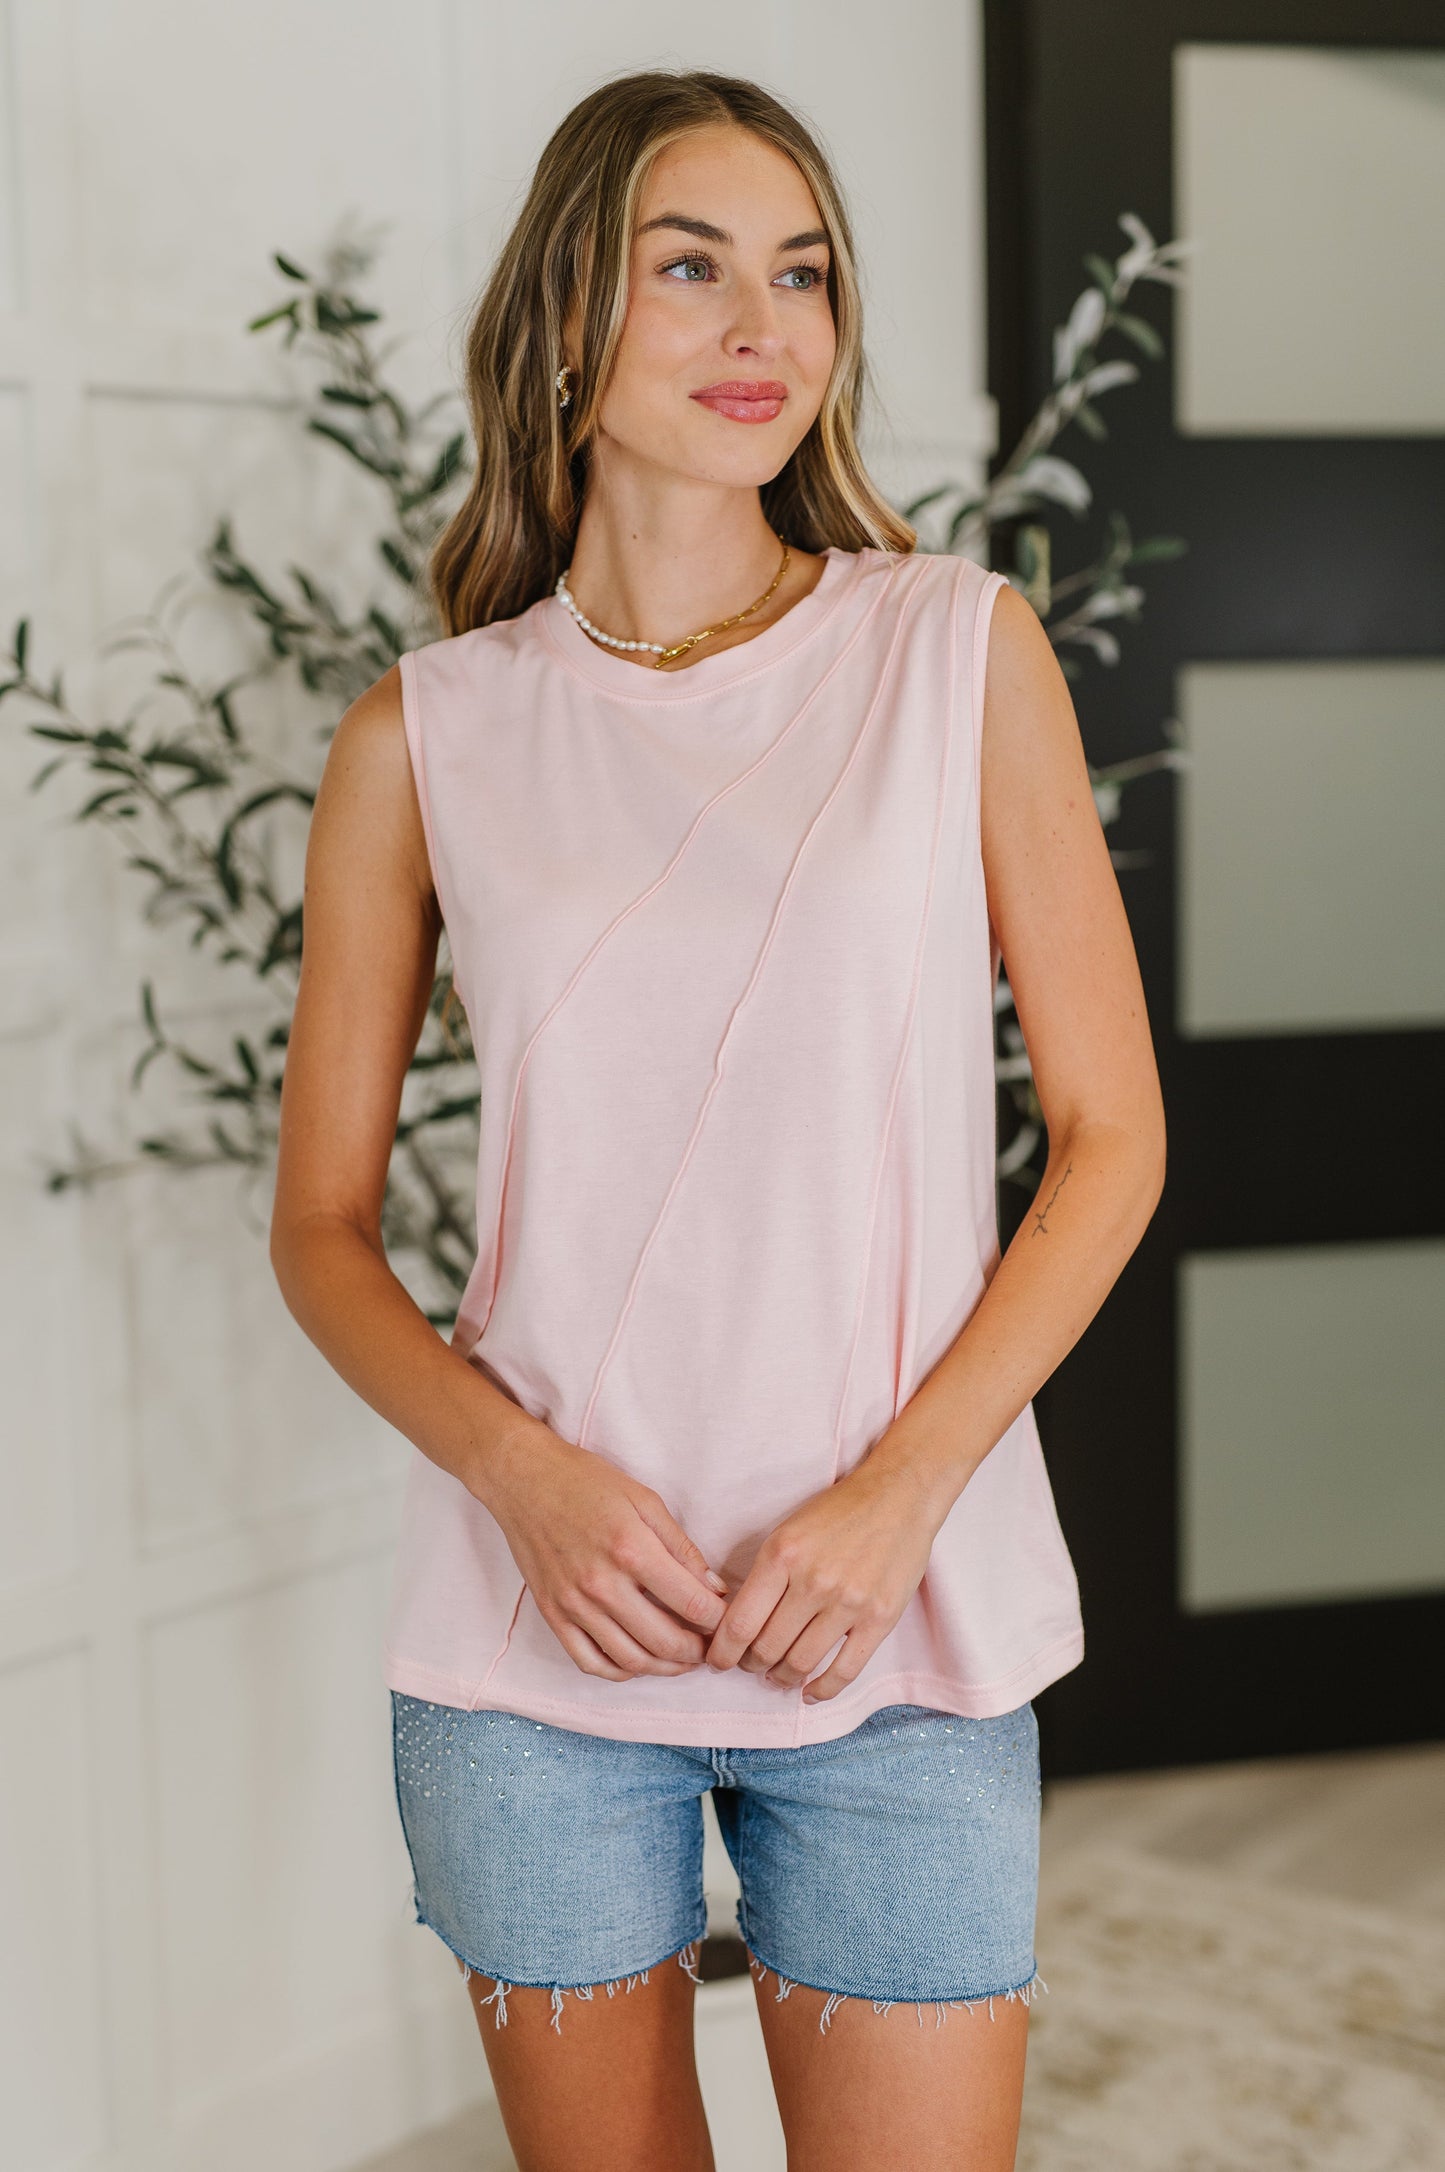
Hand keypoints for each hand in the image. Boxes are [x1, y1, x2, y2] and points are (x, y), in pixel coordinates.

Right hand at [482, 1422, 729, 1682]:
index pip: (691, 1604)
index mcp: (632, 1549)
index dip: (718, 1620)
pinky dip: (619, 1672)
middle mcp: (602, 1584)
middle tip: (710, 1647)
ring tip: (681, 1660)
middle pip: (665, 1642)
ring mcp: (573, 1604)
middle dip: (697, 1652)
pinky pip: (589, 1662)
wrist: (523, 1479)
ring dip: (664, 1668)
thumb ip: (681, 1547)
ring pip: (630, 1661)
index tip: (727, 1619)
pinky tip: (638, 1661)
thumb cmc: (586, 1482)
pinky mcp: (552, 1614)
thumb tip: (714, 1588)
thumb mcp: (645, 1499)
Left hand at [702, 1460, 941, 1702]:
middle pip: (767, 1648)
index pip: (740, 1623)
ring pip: (800, 1663)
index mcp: (782, 1555)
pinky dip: (822, 1690)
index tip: (717, 1662)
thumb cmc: (839, 1513)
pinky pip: (845, 1670)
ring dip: (782, 1678)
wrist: (898, 1496)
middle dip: (751, 1665)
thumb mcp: (788, 1532)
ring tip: (777, 1676)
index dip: (723, 1652)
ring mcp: (848, 1602)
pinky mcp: (879, 1619)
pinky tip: (810, 1692)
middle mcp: (813, 1581)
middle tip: (750, 1666)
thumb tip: (737, 1624)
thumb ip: (764, 1576)